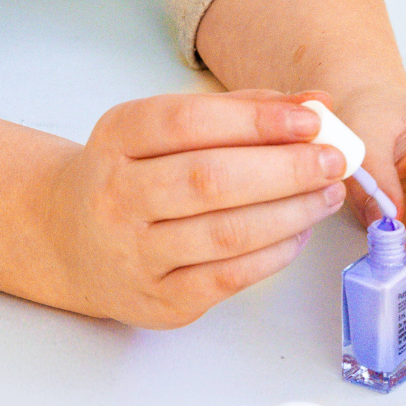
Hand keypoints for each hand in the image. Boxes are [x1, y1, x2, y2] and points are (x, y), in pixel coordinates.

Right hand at [39, 90, 348, 327]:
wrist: (71, 239)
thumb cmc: (133, 174)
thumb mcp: (163, 128)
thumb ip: (239, 111)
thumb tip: (316, 104)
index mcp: (117, 138)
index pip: (188, 121)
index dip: (255, 119)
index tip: (310, 117)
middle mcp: (117, 196)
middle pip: (209, 180)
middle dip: (285, 167)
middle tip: (334, 158)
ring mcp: (135, 254)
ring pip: (225, 233)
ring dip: (291, 211)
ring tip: (328, 192)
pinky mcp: (161, 301)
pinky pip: (229, 278)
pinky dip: (275, 253)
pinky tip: (300, 230)